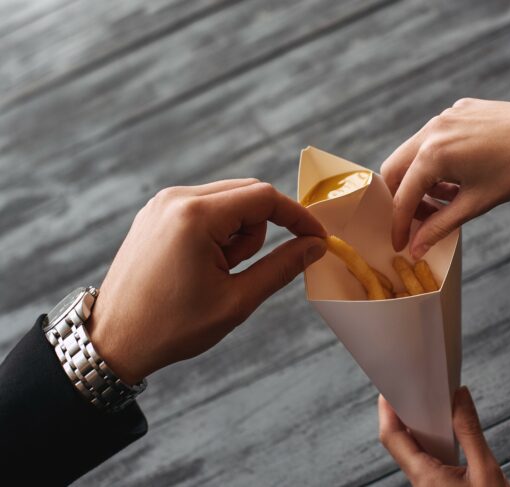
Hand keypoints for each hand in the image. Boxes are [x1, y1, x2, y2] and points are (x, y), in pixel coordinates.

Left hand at [86, 179, 326, 383]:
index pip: (264, 197)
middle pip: (247, 194)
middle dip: (261, 230)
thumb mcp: (237, 300)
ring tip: (216, 272)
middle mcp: (176, 199)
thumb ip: (281, 267)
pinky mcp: (156, 212)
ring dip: (237, 233)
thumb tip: (315, 246)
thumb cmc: (173, 326)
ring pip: (227, 201)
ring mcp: (162, 203)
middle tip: (243, 269)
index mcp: (195, 217)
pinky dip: (217, 231)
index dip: (297, 216)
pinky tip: (202, 263)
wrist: (113, 339)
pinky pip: (205, 208)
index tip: (316, 238)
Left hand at [379, 386, 509, 486]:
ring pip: (413, 452)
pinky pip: (427, 461)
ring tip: (431, 403)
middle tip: (412, 388)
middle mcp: (420, 483)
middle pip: (399, 442)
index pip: (392, 438)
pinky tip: (445, 430)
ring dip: (419, 428)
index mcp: (425, 478)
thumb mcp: (486, 470)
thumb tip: (460, 397)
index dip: (386, 411)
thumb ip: (470, 431)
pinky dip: (432, 441)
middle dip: (403, 414)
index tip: (388, 388)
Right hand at [381, 99, 509, 257]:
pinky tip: (458, 176)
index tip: (398, 243)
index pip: (402, 196)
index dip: (399, 224)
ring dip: (420, 179)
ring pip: (413, 152)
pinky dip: (436, 160)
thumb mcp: (475, 204)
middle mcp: (433, 130)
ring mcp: (445, 116)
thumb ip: (439, 226)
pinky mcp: (459, 110)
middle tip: (419, 220)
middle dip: (402, 198)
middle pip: (395, 169)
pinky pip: (434, 137)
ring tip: (445, 199)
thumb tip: (416, 248)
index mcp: (434, 154)